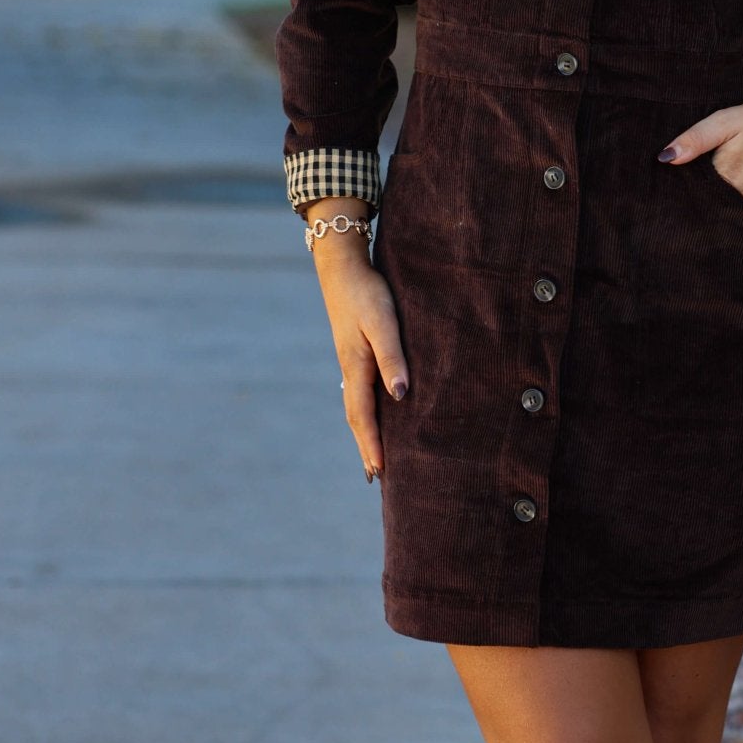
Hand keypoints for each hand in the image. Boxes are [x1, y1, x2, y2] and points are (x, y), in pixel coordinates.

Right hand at [303, 198, 407, 479]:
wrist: (342, 266)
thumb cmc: (368, 292)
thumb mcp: (383, 322)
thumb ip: (392, 356)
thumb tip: (400, 395)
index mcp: (356, 367)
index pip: (363, 415)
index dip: (371, 444)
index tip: (379, 471)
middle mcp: (350, 369)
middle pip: (356, 416)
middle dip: (366, 445)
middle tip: (375, 476)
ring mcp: (351, 361)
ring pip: (356, 405)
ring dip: (365, 431)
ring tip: (375, 454)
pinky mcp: (355, 352)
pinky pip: (360, 390)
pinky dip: (366, 411)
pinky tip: (376, 413)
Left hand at [656, 82, 742, 204]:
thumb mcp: (726, 120)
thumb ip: (695, 139)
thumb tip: (665, 159)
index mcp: (725, 171)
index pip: (692, 185)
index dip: (686, 180)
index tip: (682, 174)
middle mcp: (741, 192)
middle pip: (709, 197)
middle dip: (703, 190)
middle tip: (714, 167)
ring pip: (727, 205)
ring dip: (722, 195)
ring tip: (732, 171)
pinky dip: (740, 198)